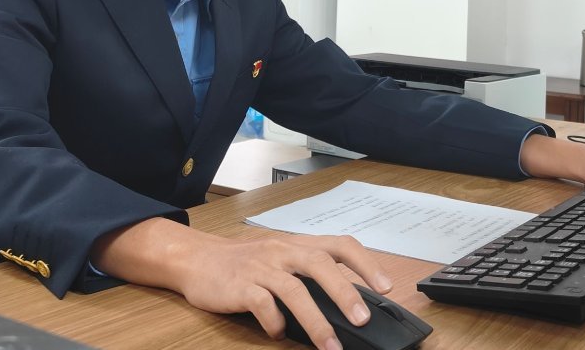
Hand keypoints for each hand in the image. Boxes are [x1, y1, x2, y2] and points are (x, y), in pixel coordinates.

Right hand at [92, 218, 391, 349]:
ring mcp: (261, 268)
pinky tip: (278, 333)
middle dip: (344, 292)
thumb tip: (348, 307)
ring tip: (330, 347)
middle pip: (319, 264)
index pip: (339, 245)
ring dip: (316, 321)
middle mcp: (282, 252)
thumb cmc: (245, 264)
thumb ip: (309, 277)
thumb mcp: (280, 262)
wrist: (198, 259)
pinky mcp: (240, 286)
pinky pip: (263, 304)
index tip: (386, 287)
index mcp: (297, 245)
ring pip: (294, 290)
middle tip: (362, 320)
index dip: (365, 264)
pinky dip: (275, 322)